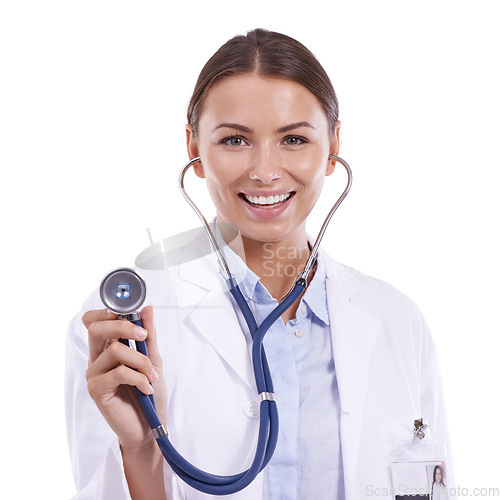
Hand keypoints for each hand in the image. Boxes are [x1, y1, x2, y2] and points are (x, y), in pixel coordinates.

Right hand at [83, 306, 166, 449]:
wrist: (148, 427)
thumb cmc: (148, 394)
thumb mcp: (153, 359)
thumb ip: (149, 335)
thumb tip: (147, 309)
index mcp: (107, 348)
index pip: (93, 322)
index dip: (105, 312)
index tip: (129, 312)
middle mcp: (97, 359)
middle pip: (97, 329)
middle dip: (124, 327)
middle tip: (144, 336)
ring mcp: (94, 375)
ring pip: (115, 351)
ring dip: (141, 361)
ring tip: (151, 376)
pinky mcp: (96, 391)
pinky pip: (119, 373)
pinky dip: (139, 378)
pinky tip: (146, 388)